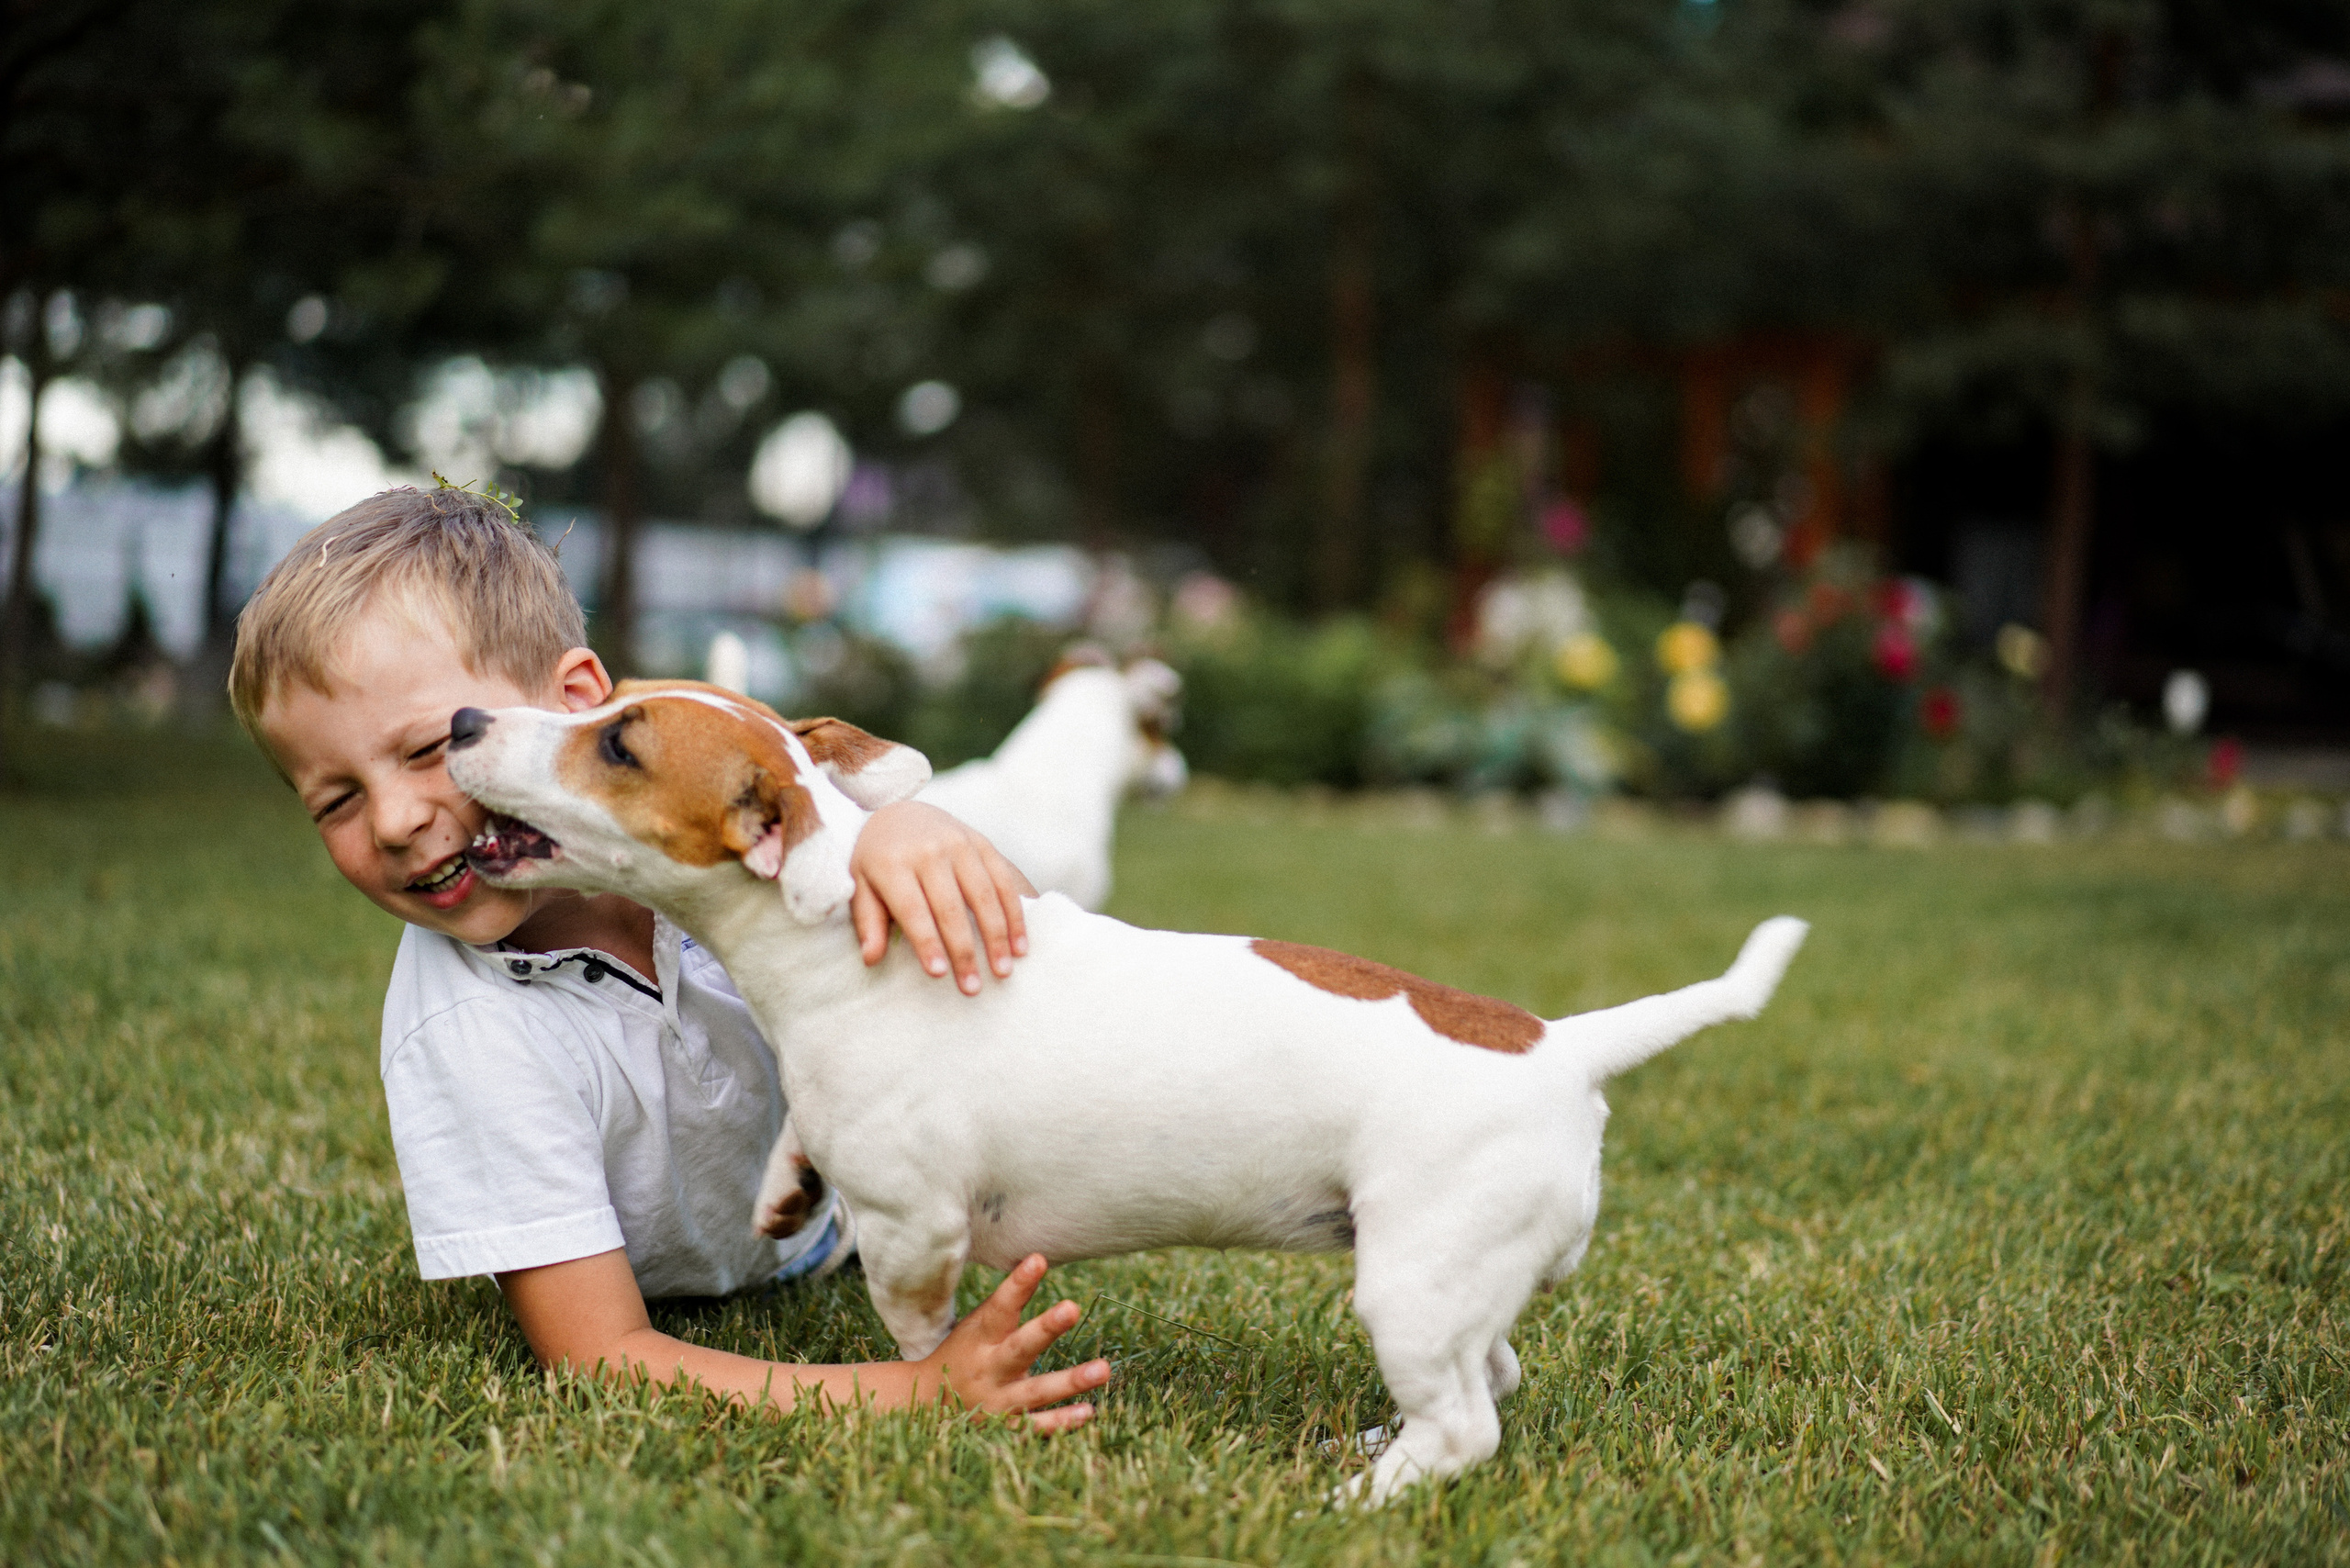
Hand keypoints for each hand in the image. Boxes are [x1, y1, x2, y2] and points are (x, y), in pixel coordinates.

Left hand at [850, 801, 1034, 993]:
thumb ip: (868, 922)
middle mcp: (929, 851)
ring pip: (984, 895)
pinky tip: (1020, 944)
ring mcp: (959, 844)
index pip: (913, 909)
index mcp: (893, 863)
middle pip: (951, 908)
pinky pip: (1003, 881)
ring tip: (1002, 971)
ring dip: (997, 936)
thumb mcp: (860, 886)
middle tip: (972, 988)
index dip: (927, 942)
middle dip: (964, 951)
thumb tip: (871, 958)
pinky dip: (1015, 915)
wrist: (898, 811)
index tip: (939, 974)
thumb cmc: (876, 860)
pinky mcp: (982, 843)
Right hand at [919, 1254, 1108, 1432]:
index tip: (1038, 1260)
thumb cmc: (963, 1353)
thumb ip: (1008, 1301)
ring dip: (1070, 1381)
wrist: (925, 1404)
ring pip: (1035, 1391)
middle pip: (1019, 1347)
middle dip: (1046, 1328)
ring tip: (1103, 1369)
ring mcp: (997, 1400)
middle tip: (1072, 1307)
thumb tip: (1038, 1259)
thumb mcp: (977, 1326)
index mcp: (979, 1337)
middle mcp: (988, 1367)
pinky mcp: (1005, 1426)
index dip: (1018, 1284)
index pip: (999, 1306)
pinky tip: (1089, 1412)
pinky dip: (1062, 1422)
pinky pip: (1036, 1426)